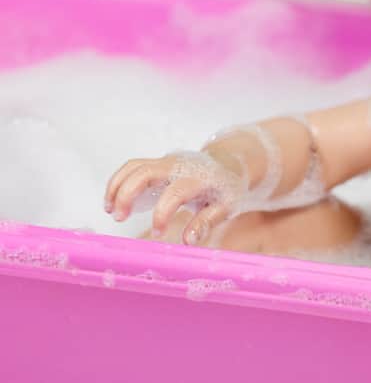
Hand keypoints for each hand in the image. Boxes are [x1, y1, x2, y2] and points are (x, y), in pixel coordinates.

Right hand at [104, 151, 247, 244]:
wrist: (228, 163)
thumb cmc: (226, 187)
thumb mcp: (226, 206)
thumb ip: (206, 222)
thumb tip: (188, 241)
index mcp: (198, 178)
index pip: (174, 193)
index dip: (162, 214)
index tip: (158, 233)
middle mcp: (179, 166)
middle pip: (146, 172)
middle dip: (127, 193)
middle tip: (119, 217)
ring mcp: (166, 161)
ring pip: (134, 166)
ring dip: (117, 185)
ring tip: (109, 210)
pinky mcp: (157, 162)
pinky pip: (133, 167)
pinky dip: (119, 181)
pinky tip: (113, 201)